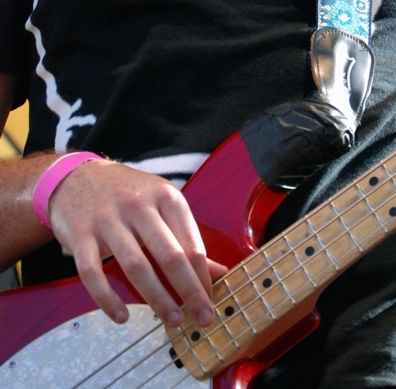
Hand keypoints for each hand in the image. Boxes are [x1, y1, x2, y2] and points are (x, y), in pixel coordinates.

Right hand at [48, 159, 226, 326]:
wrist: (77, 176)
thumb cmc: (127, 194)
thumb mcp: (162, 203)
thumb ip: (187, 238)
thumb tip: (218, 272)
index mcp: (165, 196)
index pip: (190, 242)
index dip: (203, 276)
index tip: (210, 300)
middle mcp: (138, 205)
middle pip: (169, 255)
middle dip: (188, 291)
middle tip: (202, 318)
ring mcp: (107, 219)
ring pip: (135, 265)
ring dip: (156, 298)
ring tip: (172, 320)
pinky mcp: (80, 234)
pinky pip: (93, 273)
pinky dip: (108, 298)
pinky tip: (122, 316)